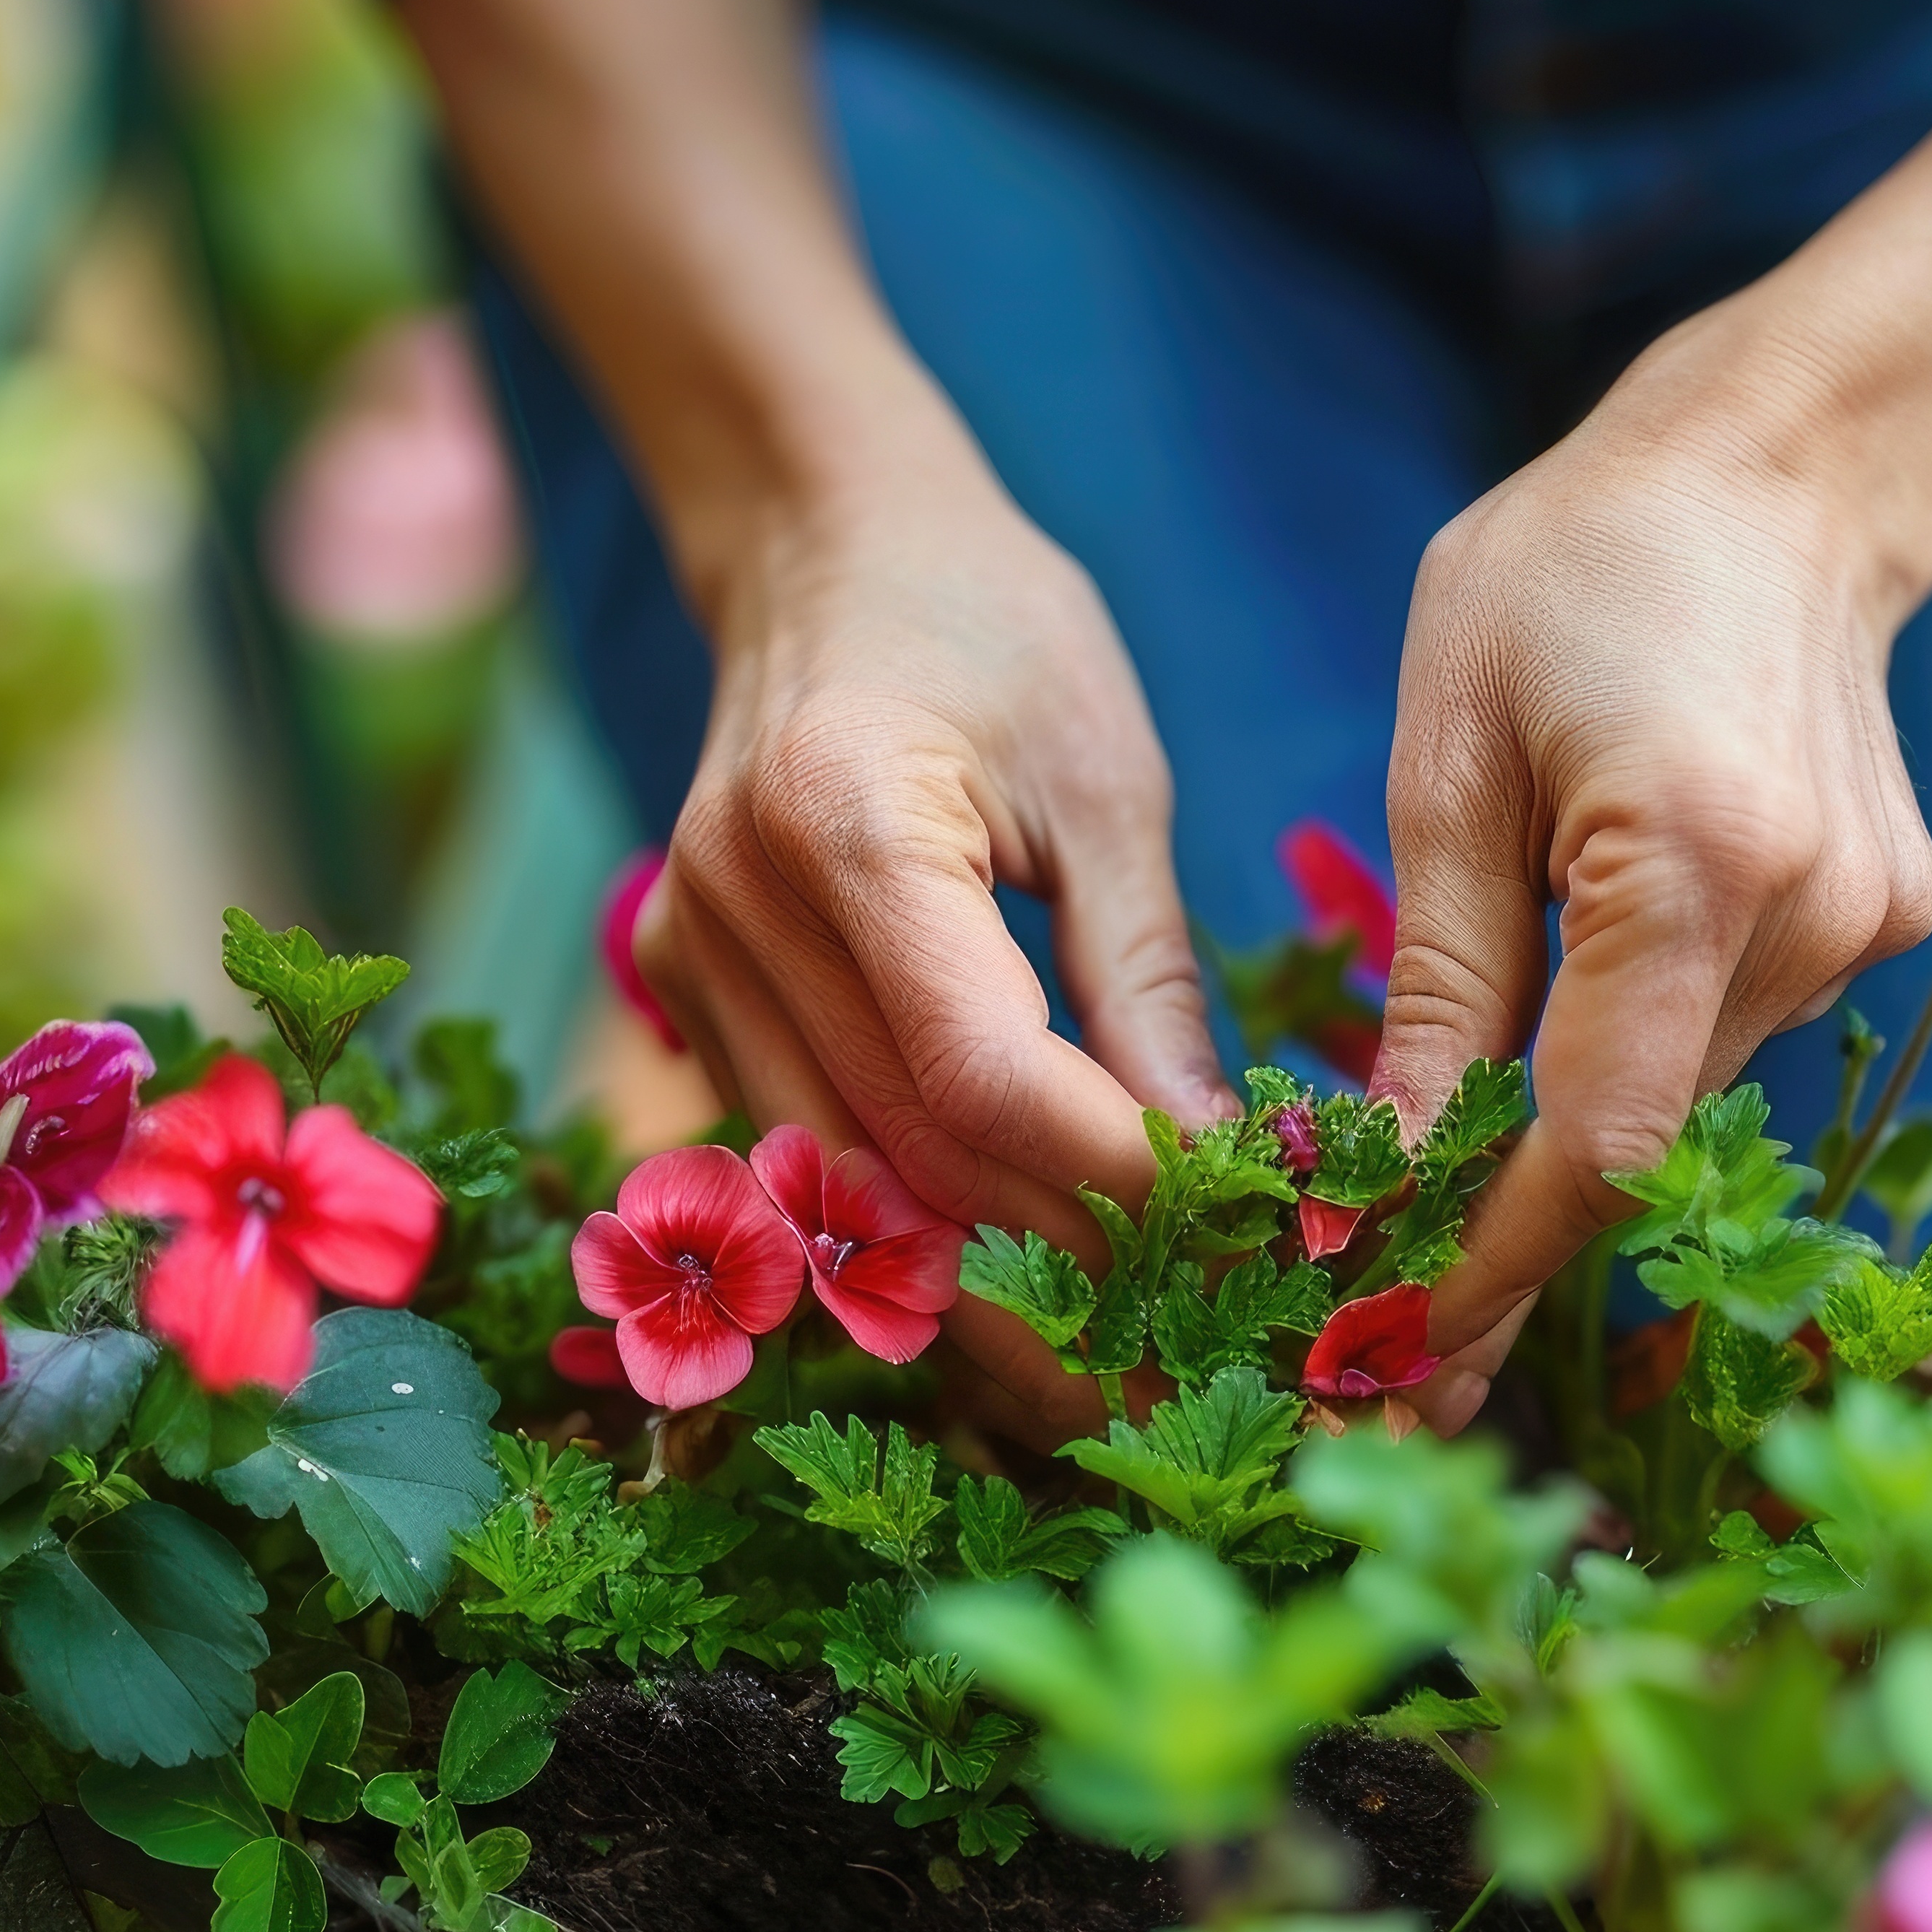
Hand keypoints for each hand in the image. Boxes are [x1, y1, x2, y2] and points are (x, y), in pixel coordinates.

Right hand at [630, 468, 1230, 1427]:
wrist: (825, 542)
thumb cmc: (992, 628)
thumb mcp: (1106, 774)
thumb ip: (1147, 974)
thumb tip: (1228, 1162)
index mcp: (842, 817)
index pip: (982, 1063)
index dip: (1111, 1172)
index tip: (1242, 1233)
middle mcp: (732, 903)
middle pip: (908, 1157)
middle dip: (1066, 1283)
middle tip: (1201, 1376)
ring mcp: (689, 961)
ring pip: (848, 1194)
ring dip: (986, 1306)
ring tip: (1125, 1389)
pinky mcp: (691, 999)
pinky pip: (810, 1163)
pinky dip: (916, 1248)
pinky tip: (1021, 1314)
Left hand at [1372, 407, 1931, 1425]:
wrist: (1780, 474)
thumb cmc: (1575, 572)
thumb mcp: (1448, 752)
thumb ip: (1437, 978)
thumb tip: (1377, 1174)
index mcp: (1697, 859)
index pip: (1597, 1137)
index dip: (1493, 1263)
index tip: (1394, 1355)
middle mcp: (1814, 916)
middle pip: (1642, 1141)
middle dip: (1507, 1239)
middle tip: (1385, 1342)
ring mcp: (1867, 927)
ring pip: (1679, 1095)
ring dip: (1563, 1142)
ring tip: (1435, 1193)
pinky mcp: (1882, 924)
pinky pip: (1722, 1034)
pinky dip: (1630, 1057)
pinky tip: (1562, 1022)